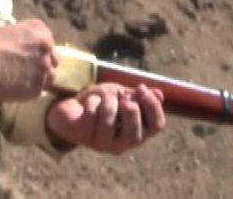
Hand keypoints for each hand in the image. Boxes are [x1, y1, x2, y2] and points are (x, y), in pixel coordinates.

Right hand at [0, 19, 56, 100]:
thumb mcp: (9, 31)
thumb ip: (25, 38)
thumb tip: (27, 46)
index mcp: (39, 31)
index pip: (48, 42)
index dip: (40, 50)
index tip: (31, 55)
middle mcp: (46, 48)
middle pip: (52, 59)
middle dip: (43, 64)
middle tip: (28, 70)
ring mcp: (44, 68)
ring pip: (49, 76)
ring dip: (39, 78)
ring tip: (23, 81)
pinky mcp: (38, 87)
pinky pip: (39, 90)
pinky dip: (30, 90)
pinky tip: (17, 88)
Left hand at [46, 83, 166, 154]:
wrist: (73, 108)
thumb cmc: (102, 103)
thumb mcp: (123, 95)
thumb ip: (139, 97)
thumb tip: (160, 94)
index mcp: (138, 132)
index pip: (157, 126)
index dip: (152, 106)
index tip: (141, 88)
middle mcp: (122, 144)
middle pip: (136, 135)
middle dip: (130, 110)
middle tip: (123, 97)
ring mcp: (102, 144)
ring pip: (109, 122)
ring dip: (108, 101)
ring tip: (104, 98)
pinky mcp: (83, 137)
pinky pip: (91, 115)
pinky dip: (92, 101)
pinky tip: (89, 102)